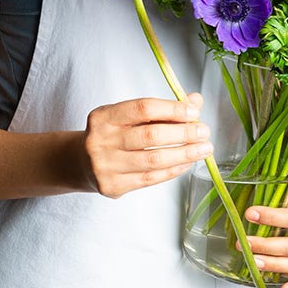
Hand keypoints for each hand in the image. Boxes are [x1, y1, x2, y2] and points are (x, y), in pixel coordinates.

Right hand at [82, 93, 212, 198]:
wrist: (82, 162)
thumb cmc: (114, 134)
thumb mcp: (130, 116)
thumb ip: (162, 108)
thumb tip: (195, 101)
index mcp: (104, 116)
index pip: (143, 108)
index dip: (172, 109)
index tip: (194, 112)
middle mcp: (101, 140)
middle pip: (150, 136)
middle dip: (183, 134)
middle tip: (205, 132)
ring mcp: (105, 166)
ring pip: (153, 160)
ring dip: (184, 154)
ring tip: (204, 149)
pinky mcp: (112, 186)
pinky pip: (150, 179)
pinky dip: (173, 170)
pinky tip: (187, 163)